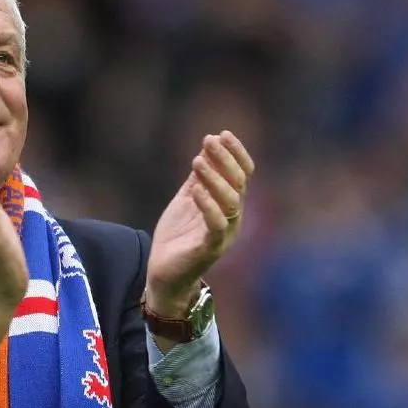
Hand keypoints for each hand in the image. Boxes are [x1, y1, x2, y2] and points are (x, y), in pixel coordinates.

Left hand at [146, 131, 254, 316]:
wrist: (164, 274)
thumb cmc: (178, 236)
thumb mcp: (187, 200)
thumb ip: (198, 178)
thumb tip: (206, 147)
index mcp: (229, 204)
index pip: (242, 173)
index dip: (235, 153)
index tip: (222, 133)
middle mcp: (233, 218)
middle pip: (239, 183)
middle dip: (225, 159)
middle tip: (209, 140)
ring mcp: (224, 234)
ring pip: (230, 201)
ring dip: (215, 178)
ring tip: (197, 160)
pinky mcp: (210, 249)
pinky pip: (216, 225)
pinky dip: (207, 205)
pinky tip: (194, 189)